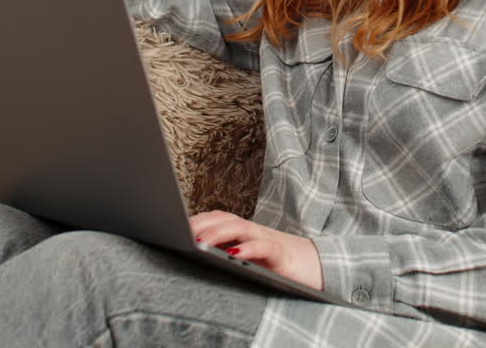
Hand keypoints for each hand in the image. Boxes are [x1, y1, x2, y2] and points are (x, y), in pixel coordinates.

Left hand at [189, 210, 324, 290]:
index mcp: (242, 231)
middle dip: (201, 224)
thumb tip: (192, 253)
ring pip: (241, 228)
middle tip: (181, 233)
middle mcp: (252, 231)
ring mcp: (267, 240)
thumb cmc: (272, 264)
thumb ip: (223, 253)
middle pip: (224, 219)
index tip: (174, 225)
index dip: (196, 219)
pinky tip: (235, 254)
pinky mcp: (280, 255)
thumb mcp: (244, 258)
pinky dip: (249, 249)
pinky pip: (264, 248)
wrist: (311, 267)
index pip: (216, 218)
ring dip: (219, 234)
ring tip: (200, 243)